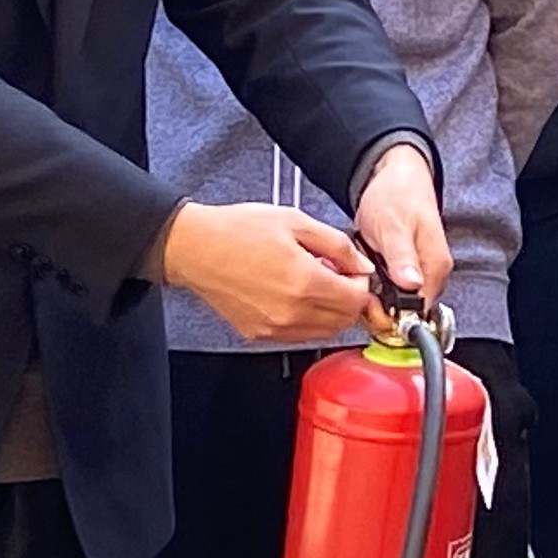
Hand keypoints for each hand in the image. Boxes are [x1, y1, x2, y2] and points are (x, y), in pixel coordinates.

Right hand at [163, 200, 374, 344]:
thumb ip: (337, 245)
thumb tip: (362, 265)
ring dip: (330, 312)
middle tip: (337, 277)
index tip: (353, 272)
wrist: (195, 248)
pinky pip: (299, 336)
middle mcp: (292, 311)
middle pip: (345, 320)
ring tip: (313, 284)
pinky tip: (295, 297)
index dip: (361, 285)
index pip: (357, 300)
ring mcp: (275, 328)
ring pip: (325, 332)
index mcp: (305, 281)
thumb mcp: (295, 221)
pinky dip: (308, 321)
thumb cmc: (237, 230)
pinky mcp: (260, 335)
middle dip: (349, 299)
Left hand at [350, 142, 451, 323]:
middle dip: (380, 306)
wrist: (395, 175)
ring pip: (397, 300)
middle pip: (407, 310)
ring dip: (376, 295)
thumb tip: (413, 285)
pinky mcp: (408, 268)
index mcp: (435, 266)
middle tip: (359, 286)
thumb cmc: (397, 194)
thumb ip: (402, 257)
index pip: (418, 310)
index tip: (370, 308)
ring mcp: (421, 271)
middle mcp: (432, 272)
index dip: (391, 315)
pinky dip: (375, 284)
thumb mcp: (393, 225)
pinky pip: (392, 288)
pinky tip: (367, 269)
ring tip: (363, 272)